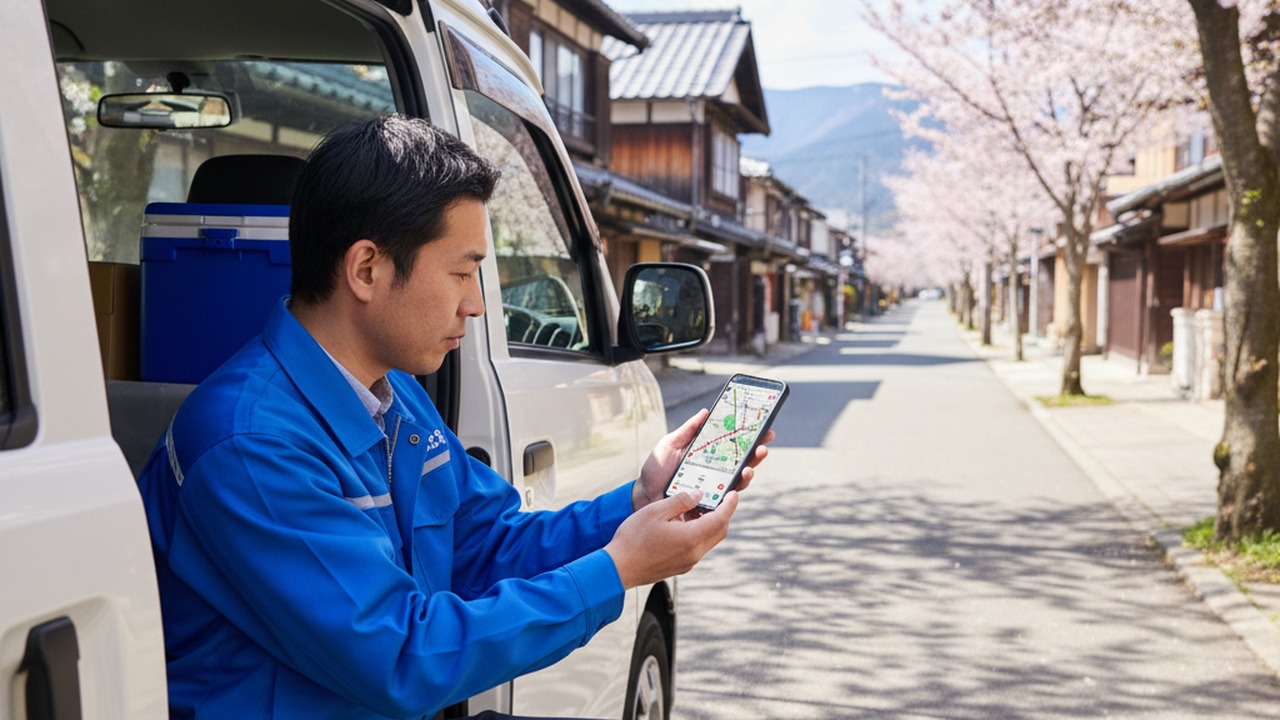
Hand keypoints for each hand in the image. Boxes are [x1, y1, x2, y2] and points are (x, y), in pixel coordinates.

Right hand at [605, 489, 738, 588]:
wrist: (619, 568)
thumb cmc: (634, 538)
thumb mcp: (655, 510)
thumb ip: (680, 501)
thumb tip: (698, 495)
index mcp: (691, 537)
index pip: (720, 519)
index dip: (730, 505)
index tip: (734, 494)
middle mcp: (694, 553)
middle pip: (719, 532)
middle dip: (724, 515)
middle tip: (720, 499)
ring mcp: (688, 562)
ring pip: (709, 541)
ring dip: (710, 525)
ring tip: (700, 509)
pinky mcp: (680, 567)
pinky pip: (698, 548)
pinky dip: (699, 534)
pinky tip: (685, 525)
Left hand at [632, 409, 774, 511]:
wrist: (643, 494)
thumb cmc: (656, 469)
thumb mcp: (670, 444)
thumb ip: (688, 430)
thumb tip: (706, 411)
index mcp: (708, 456)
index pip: (733, 446)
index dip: (750, 437)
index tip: (763, 426)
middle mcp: (715, 473)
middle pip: (743, 462)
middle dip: (757, 453)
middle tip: (763, 445)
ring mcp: (714, 489)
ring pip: (739, 481)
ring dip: (749, 471)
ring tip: (750, 465)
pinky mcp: (709, 504)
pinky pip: (728, 500)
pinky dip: (736, 490)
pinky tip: (739, 481)